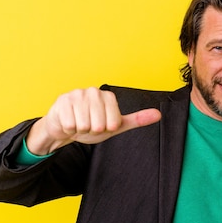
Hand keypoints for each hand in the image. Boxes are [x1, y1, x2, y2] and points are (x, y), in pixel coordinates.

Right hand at [26, 87, 160, 154]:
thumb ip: (136, 119)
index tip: (102, 124)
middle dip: (93, 130)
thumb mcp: (116, 125)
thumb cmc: (91, 125)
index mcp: (108, 97)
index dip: (107, 129)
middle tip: (89, 125)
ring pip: (84, 125)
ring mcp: (77, 94)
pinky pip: (70, 124)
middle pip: (98, 125)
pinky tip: (69, 122)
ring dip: (81, 130)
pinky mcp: (63, 100)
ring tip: (79, 123)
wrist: (65, 127)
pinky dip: (69, 129)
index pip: (113, 122)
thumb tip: (158, 114)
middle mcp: (93, 92)